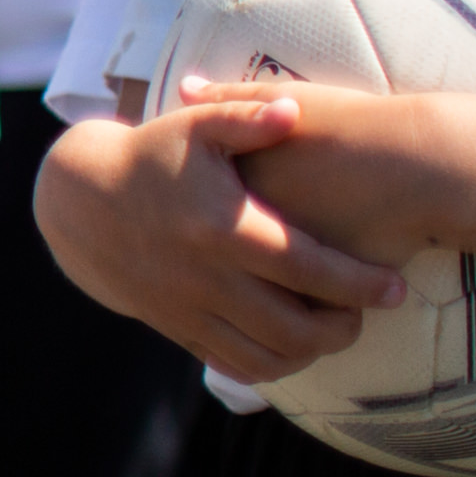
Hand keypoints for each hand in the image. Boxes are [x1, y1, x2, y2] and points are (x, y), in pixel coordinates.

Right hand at [32, 97, 405, 379]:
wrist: (79, 202)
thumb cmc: (151, 157)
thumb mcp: (194, 126)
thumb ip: (246, 116)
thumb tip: (296, 110)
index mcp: (224, 229)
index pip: (309, 269)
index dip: (361, 284)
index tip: (396, 288)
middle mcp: (208, 277)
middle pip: (296, 328)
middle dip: (345, 328)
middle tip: (367, 312)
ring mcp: (190, 308)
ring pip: (267, 356)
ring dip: (311, 352)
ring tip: (333, 329)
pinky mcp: (176, 326)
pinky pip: (234, 364)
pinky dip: (272, 365)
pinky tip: (290, 343)